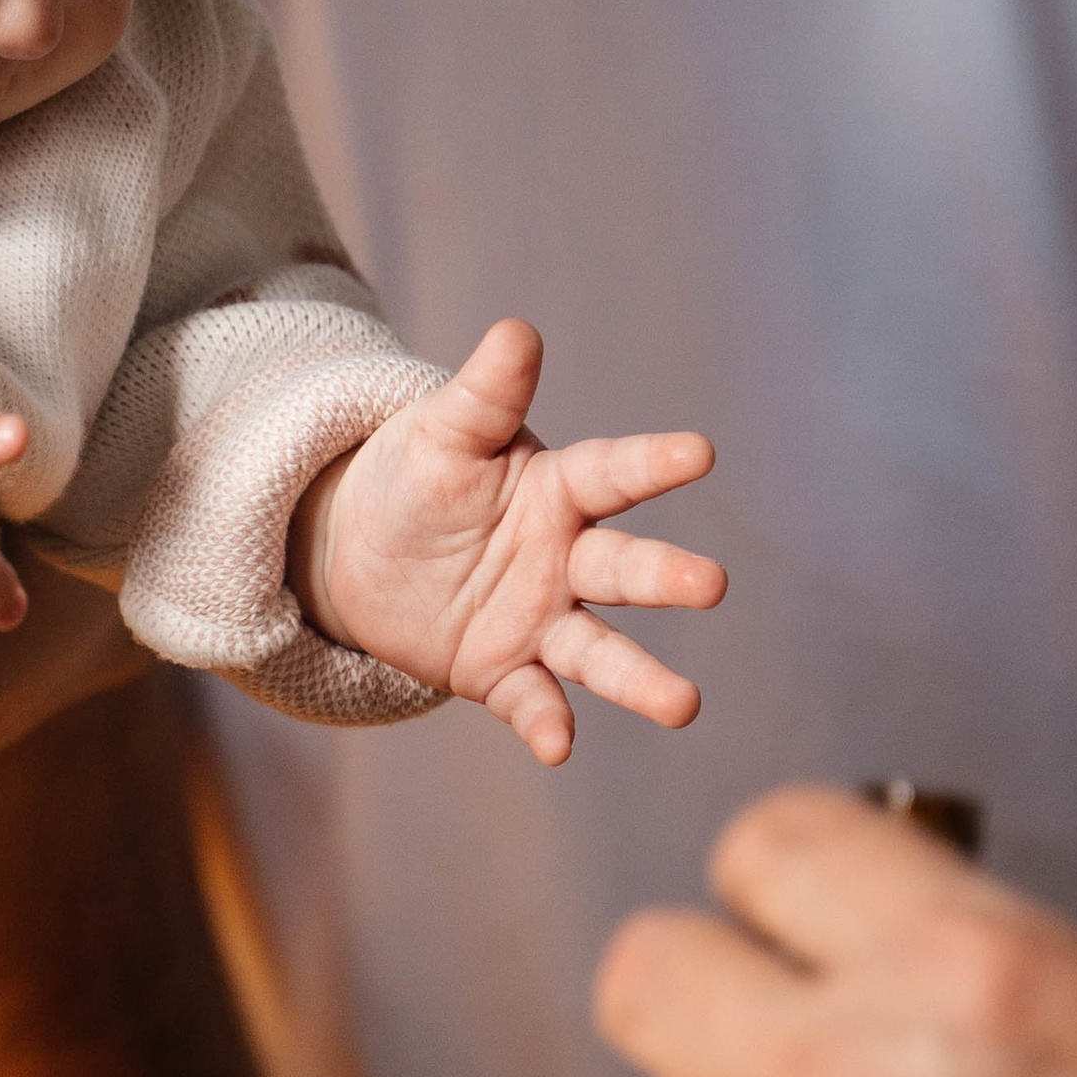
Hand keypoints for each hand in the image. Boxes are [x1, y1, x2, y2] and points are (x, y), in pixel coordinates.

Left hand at [290, 317, 722, 761]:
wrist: (363, 554)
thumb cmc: (415, 478)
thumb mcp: (441, 432)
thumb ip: (485, 394)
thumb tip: (517, 331)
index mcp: (558, 490)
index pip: (612, 473)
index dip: (653, 463)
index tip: (701, 452)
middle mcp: (565, 559)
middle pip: (623, 568)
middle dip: (666, 577)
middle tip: (713, 585)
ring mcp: (541, 621)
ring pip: (600, 650)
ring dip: (640, 679)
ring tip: (684, 706)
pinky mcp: (504, 673)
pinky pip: (532, 699)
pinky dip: (546, 722)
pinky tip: (558, 745)